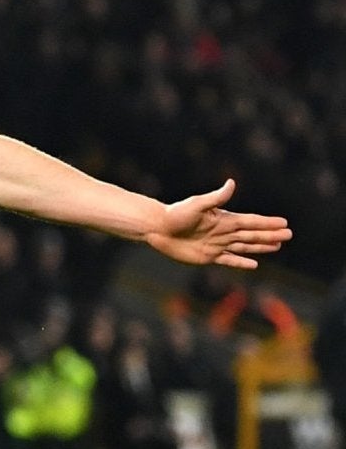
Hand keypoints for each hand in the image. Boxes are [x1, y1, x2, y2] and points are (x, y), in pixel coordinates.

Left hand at [144, 179, 291, 269]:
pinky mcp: (208, 256)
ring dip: (261, 247)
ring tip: (278, 246)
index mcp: (224, 219)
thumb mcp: (197, 204)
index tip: (284, 223)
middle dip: (271, 235)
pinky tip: (254, 264)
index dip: (268, 223)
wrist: (158, 228)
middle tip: (289, 235)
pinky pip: (229, 260)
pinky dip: (242, 263)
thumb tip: (232, 183)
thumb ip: (216, 197)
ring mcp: (217, 245)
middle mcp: (224, 232)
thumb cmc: (175, 214)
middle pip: (253, 234)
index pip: (251, 222)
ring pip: (245, 247)